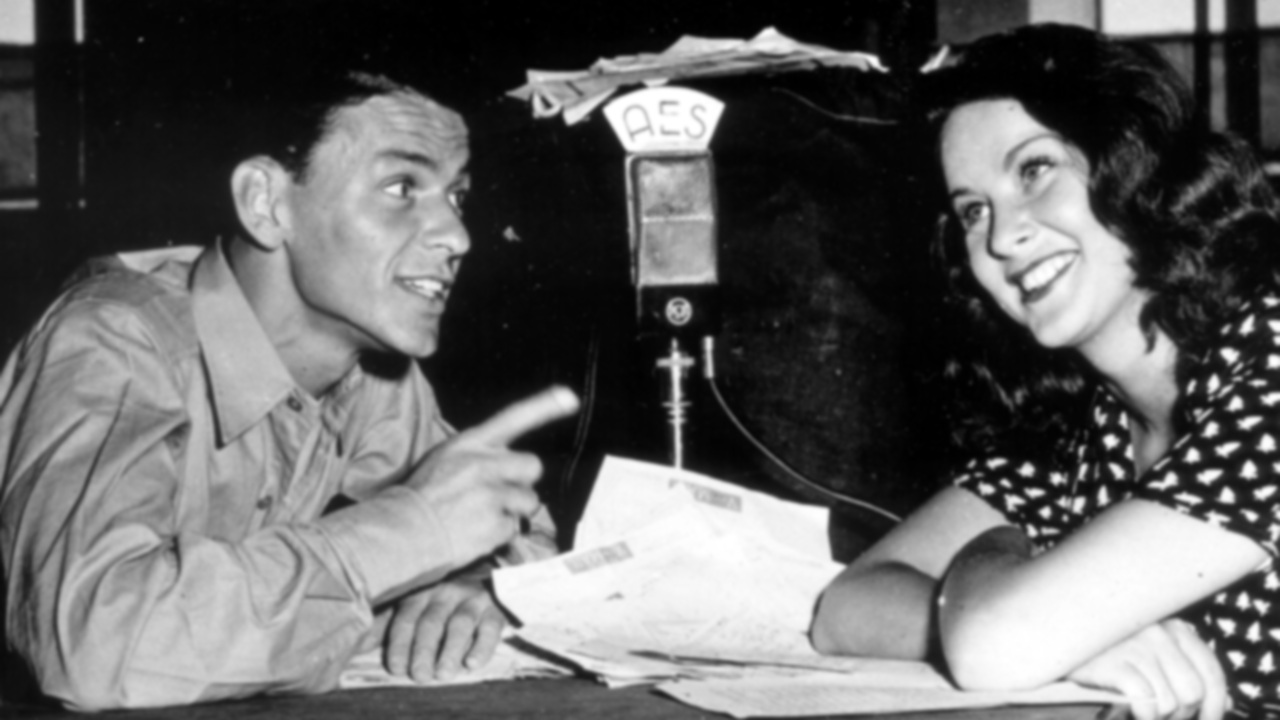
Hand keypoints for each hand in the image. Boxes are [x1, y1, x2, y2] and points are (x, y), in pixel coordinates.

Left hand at [381, 574, 505, 681]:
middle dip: (423, 651)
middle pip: (431, 622)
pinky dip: (482, 647)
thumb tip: (357, 644)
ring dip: (451, 651)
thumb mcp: (413, 603)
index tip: (396, 668)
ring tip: (443, 674)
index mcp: (421, 592)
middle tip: (419, 676)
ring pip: (460, 624)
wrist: (486, 576)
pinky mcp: (496, 610)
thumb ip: (387, 623)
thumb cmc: (441, 599)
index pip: (406, 617)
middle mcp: (446, 592)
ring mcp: (472, 599)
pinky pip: (491, 628)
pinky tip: (472, 664)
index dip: (399, 644)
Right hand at [407, 386, 577, 568]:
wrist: (400, 533)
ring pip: (529, 501)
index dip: (544, 406)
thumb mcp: (445, 459)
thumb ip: (479, 456)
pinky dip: (499, 534)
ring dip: (513, 511)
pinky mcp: (495, 524)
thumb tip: (511, 463)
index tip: (570, 398)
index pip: (513, 417)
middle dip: (522, 481)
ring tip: (481, 515)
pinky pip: (514, 528)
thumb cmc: (422, 496)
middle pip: (532, 466)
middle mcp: (483, 464)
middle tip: (498, 494)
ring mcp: (491, 494)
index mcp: (469, 444)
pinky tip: (476, 531)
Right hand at [1066, 619, 1229, 719]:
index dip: (1216, 704)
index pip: (1211, 671)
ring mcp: (1135, 646)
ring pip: (1171, 701)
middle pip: (1193, 691)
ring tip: (1143, 714)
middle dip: (1183, 715)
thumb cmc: (1107, 648)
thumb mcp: (1151, 652)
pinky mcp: (1113, 662)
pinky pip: (1146, 702)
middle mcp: (1159, 632)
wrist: (1054, 635)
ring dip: (1159, 717)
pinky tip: (1131, 713)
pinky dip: (1143, 716)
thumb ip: (1187, 670)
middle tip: (1163, 718)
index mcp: (1174, 627)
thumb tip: (1225, 702)